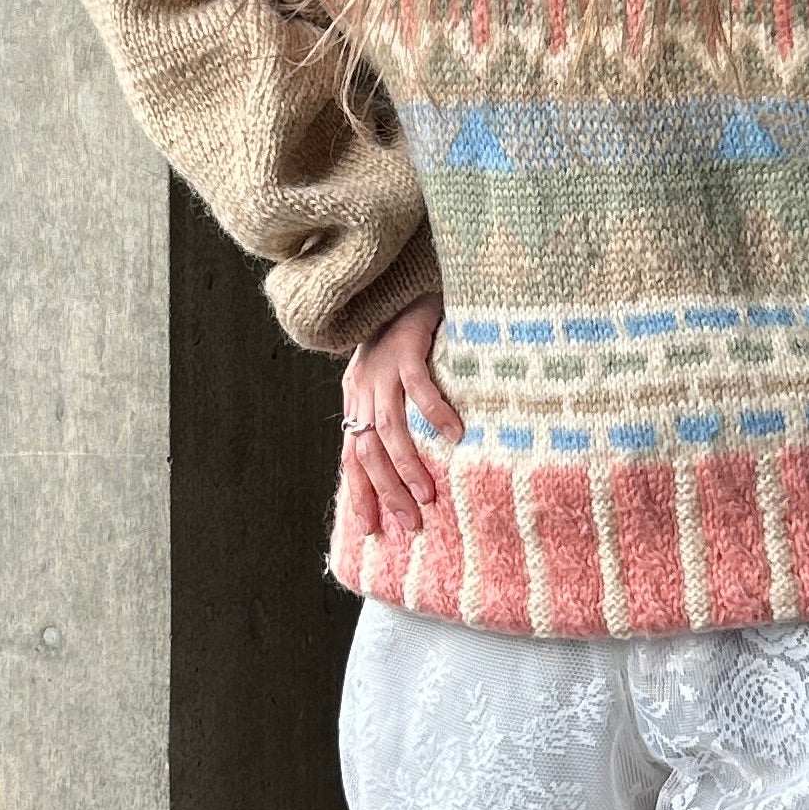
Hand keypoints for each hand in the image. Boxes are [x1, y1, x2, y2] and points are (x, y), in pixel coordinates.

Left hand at [341, 290, 463, 538]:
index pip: (353, 456)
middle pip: (368, 450)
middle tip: (410, 523)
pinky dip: (435, 414)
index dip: (361, 494)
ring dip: (407, 465)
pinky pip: (418, 387)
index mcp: (358, 398)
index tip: (374, 530)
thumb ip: (393, 412)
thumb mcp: (392, 378)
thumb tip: (408, 462)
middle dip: (386, 491)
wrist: (411, 279)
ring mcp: (382, 366)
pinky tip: (455, 436)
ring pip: (388, 428)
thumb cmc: (411, 334)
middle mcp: (363, 386)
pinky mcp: (406, 346)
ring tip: (427, 494)